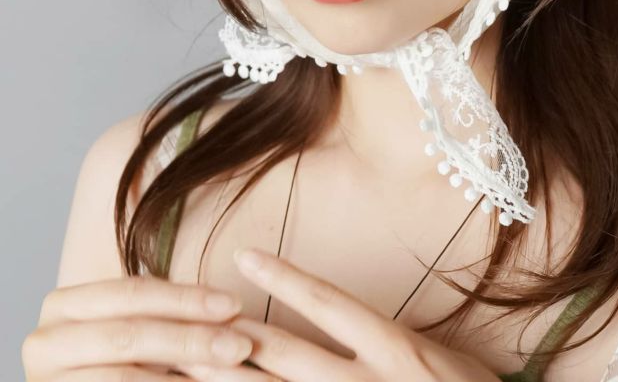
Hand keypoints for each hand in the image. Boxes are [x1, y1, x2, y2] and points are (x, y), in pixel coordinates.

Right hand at [22, 275, 254, 379]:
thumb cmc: (119, 360)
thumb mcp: (135, 327)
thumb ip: (167, 315)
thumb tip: (233, 309)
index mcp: (63, 305)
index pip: (134, 293)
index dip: (186, 298)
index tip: (235, 304)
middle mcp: (44, 343)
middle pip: (130, 335)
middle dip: (190, 339)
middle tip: (240, 346)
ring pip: (124, 377)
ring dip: (183, 376)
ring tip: (229, 371)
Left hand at [177, 248, 501, 380]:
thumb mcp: (433, 354)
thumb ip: (381, 335)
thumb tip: (328, 314)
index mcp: (397, 351)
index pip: (329, 303)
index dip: (284, 277)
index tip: (243, 254)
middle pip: (285, 357)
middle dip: (228, 341)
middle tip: (179, 320)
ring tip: (179, 367)